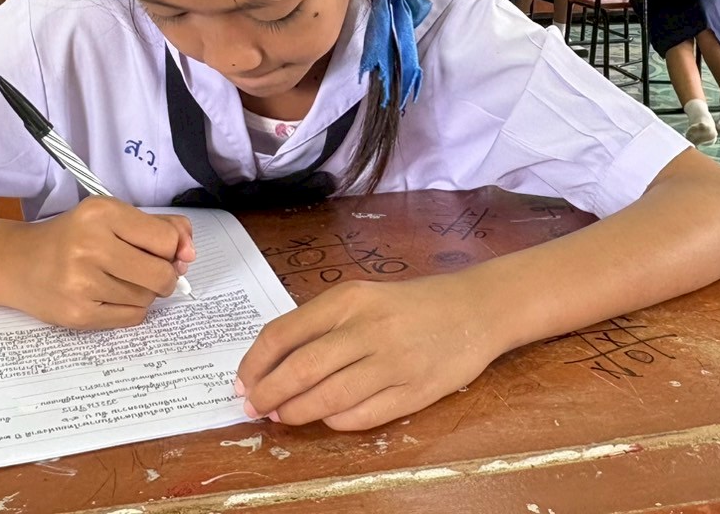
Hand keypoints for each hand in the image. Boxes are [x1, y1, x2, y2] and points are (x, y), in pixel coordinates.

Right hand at [8, 196, 194, 329]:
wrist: (18, 263)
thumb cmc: (72, 237)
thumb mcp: (112, 217)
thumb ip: (159, 228)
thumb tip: (189, 253)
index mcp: (101, 213)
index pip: (166, 240)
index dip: (173, 250)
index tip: (164, 252)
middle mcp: (90, 245)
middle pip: (161, 274)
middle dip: (162, 276)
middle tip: (145, 270)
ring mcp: (82, 283)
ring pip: (147, 298)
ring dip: (141, 292)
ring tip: (115, 279)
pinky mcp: (78, 314)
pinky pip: (131, 318)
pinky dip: (128, 309)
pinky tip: (106, 296)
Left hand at [237, 276, 501, 430]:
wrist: (477, 309)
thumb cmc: (412, 304)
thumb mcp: (363, 297)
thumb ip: (322, 324)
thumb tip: (272, 364)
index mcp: (349, 299)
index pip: (283, 333)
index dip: (254, 364)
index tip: (242, 382)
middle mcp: (368, 328)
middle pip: (300, 369)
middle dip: (268, 395)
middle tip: (253, 408)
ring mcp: (393, 363)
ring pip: (327, 398)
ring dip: (296, 413)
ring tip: (283, 417)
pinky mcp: (414, 392)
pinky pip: (362, 416)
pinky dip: (335, 421)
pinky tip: (326, 418)